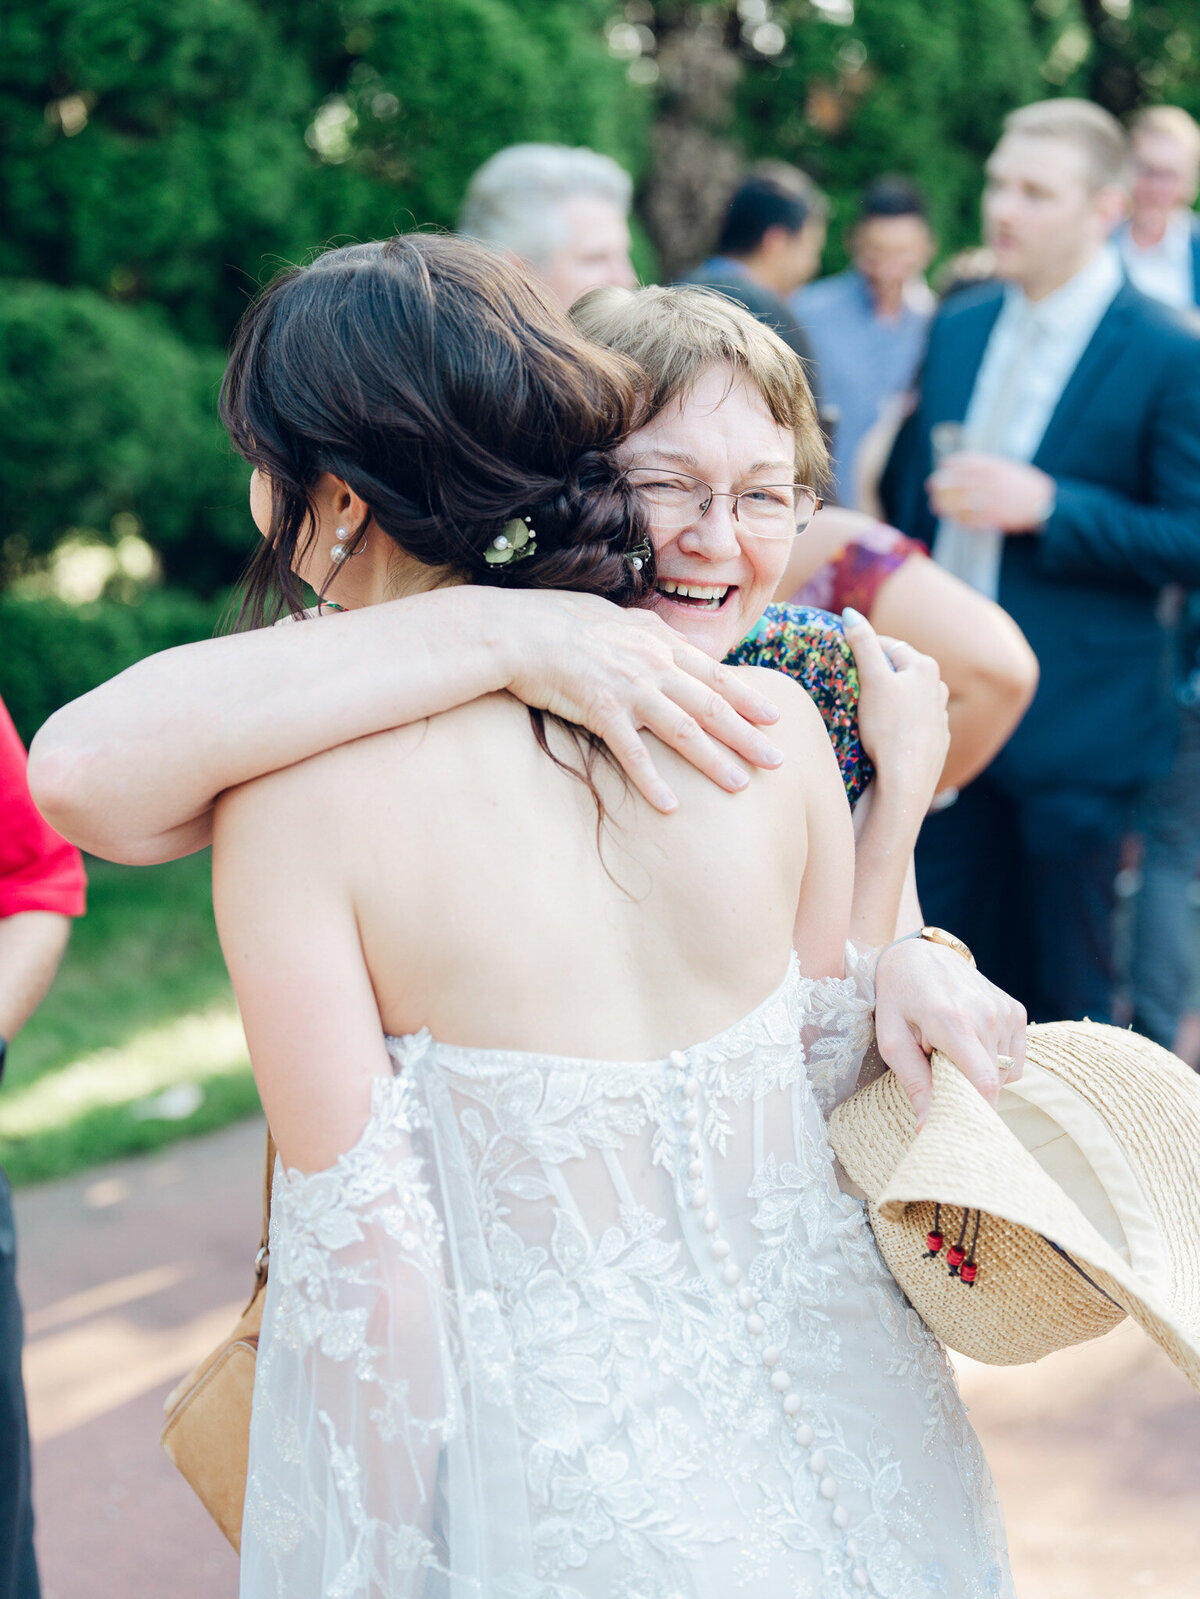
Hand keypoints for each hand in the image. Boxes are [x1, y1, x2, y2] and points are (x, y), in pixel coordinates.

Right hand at [497, 590, 783, 811]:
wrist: (518, 630)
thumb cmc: (561, 622)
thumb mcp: (617, 619)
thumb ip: (649, 636)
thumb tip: (669, 646)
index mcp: (658, 643)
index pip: (713, 675)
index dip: (746, 697)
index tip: (774, 717)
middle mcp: (652, 665)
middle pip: (710, 705)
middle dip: (747, 735)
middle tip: (777, 760)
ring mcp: (628, 688)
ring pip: (683, 729)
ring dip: (714, 760)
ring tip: (740, 785)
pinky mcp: (600, 710)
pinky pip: (632, 752)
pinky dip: (653, 779)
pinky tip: (672, 805)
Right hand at [841, 608, 948, 809]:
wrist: (906, 781)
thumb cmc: (889, 728)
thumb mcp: (872, 680)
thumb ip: (862, 644)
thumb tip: (851, 613)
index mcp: (925, 667)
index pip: (887, 646)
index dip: (861, 650)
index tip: (840, 658)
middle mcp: (939, 688)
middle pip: (898, 672)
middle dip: (876, 676)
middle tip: (849, 687)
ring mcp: (939, 716)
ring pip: (907, 698)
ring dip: (888, 700)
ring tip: (865, 712)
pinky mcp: (935, 742)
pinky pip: (912, 723)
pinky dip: (897, 723)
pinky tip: (883, 734)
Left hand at [873, 938, 1025, 1127]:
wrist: (918, 956)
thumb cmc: (899, 999)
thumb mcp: (892, 1040)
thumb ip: (914, 1084)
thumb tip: (926, 1127)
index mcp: (953, 1021)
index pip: (985, 1082)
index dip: (979, 1111)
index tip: (963, 1126)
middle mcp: (987, 1014)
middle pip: (994, 1081)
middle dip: (970, 1091)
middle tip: (941, 1076)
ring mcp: (1005, 1011)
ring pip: (1006, 1073)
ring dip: (981, 1074)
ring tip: (953, 1051)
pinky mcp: (1016, 1010)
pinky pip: (1015, 1058)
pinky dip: (996, 1061)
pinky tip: (971, 1044)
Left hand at [926, 452, 1054, 531]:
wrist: (1045, 503)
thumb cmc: (1026, 485)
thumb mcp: (1008, 468)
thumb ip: (988, 467)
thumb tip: (965, 467)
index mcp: (993, 468)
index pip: (964, 462)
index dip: (950, 464)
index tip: (942, 466)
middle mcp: (988, 483)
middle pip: (955, 482)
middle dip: (939, 484)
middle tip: (931, 486)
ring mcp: (989, 501)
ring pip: (957, 503)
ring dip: (943, 504)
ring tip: (935, 506)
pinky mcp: (991, 519)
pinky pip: (968, 520)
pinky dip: (958, 519)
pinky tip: (953, 519)